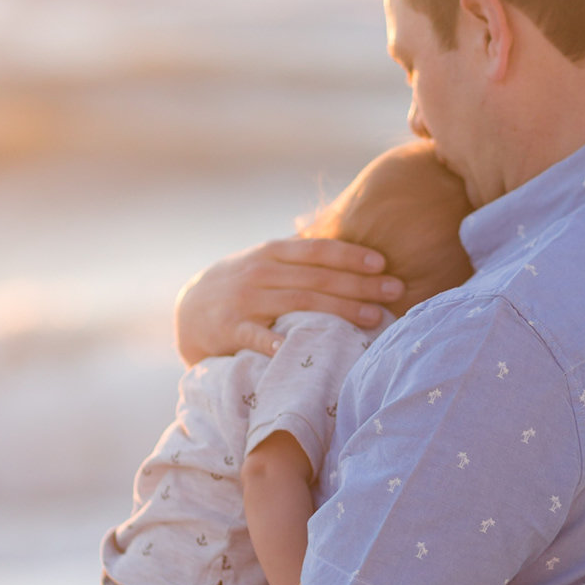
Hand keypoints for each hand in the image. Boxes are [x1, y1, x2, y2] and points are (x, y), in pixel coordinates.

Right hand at [174, 236, 404, 362]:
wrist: (189, 310)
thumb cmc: (242, 284)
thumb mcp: (266, 261)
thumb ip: (301, 252)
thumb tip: (348, 238)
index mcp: (272, 253)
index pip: (317, 251)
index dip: (350, 255)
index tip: (382, 263)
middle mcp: (260, 272)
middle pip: (316, 278)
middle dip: (359, 284)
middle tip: (395, 290)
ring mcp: (244, 301)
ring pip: (298, 303)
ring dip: (338, 310)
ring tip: (372, 317)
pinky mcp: (229, 329)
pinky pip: (256, 335)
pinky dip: (276, 341)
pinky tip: (300, 346)